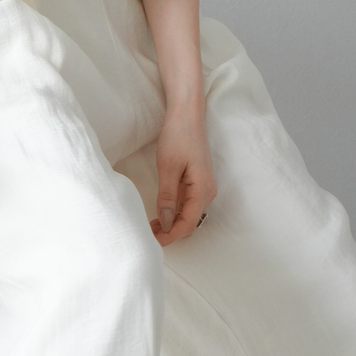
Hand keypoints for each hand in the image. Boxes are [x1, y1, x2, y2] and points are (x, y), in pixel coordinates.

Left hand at [151, 105, 215, 246]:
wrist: (187, 114)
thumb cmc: (178, 136)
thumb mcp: (168, 167)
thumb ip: (168, 197)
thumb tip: (167, 223)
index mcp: (203, 190)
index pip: (188, 224)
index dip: (171, 236)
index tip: (153, 241)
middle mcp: (207, 192)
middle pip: (190, 222)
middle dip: (171, 232)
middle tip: (148, 234)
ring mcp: (203, 186)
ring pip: (188, 214)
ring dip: (172, 223)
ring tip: (151, 225)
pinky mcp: (197, 181)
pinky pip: (187, 203)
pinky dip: (174, 211)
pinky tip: (159, 212)